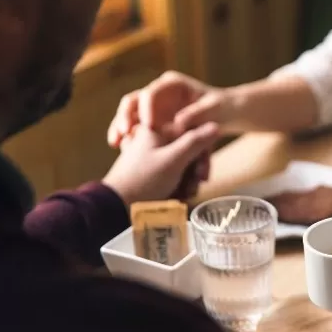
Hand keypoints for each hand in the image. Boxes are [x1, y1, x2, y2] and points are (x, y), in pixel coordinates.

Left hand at [103, 123, 219, 205]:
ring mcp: (151, 156)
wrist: (116, 205)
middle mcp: (154, 140)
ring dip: (188, 180)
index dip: (202, 153)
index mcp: (157, 129)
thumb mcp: (173, 160)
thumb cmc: (143, 180)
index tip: (202, 172)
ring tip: (185, 194)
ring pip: (182, 163)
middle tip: (195, 186)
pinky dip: (178, 184)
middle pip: (188, 149)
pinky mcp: (149, 171)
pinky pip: (171, 173)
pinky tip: (177, 196)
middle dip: (195, 170)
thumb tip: (216, 125)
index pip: (192, 133)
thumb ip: (195, 142)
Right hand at [107, 71, 234, 147]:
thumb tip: (179, 122)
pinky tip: (120, 148)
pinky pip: (134, 126)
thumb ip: (197, 114)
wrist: (225, 114)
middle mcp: (159, 92)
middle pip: (133, 100)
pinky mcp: (152, 119)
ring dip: (120, 127)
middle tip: (123, 133)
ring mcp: (154, 106)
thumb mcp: (214, 109)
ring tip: (115, 143)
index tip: (148, 125)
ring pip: (130, 113)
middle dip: (125, 116)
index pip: (152, 92)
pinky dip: (127, 136)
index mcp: (172, 84)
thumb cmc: (222, 108)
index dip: (147, 108)